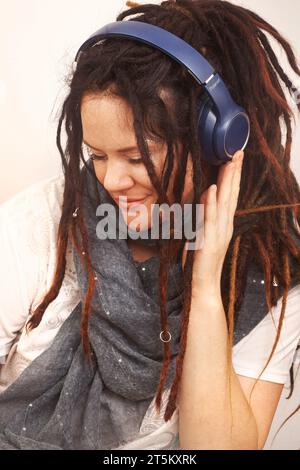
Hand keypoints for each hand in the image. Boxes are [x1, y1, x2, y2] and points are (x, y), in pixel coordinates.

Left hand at [182, 150, 244, 296]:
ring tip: (229, 163)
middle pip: (232, 194)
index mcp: (224, 223)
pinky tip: (212, 189)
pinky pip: (210, 218)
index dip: (233, 176)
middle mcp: (225, 225)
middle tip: (238, 152)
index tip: (235, 158)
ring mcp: (219, 233)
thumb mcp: (203, 233)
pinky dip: (211, 203)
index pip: (231, 195)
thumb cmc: (202, 260)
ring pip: (224, 202)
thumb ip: (206, 215)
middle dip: (234, 172)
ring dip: (227, 182)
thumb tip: (206, 195)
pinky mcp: (209, 240)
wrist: (204, 284)